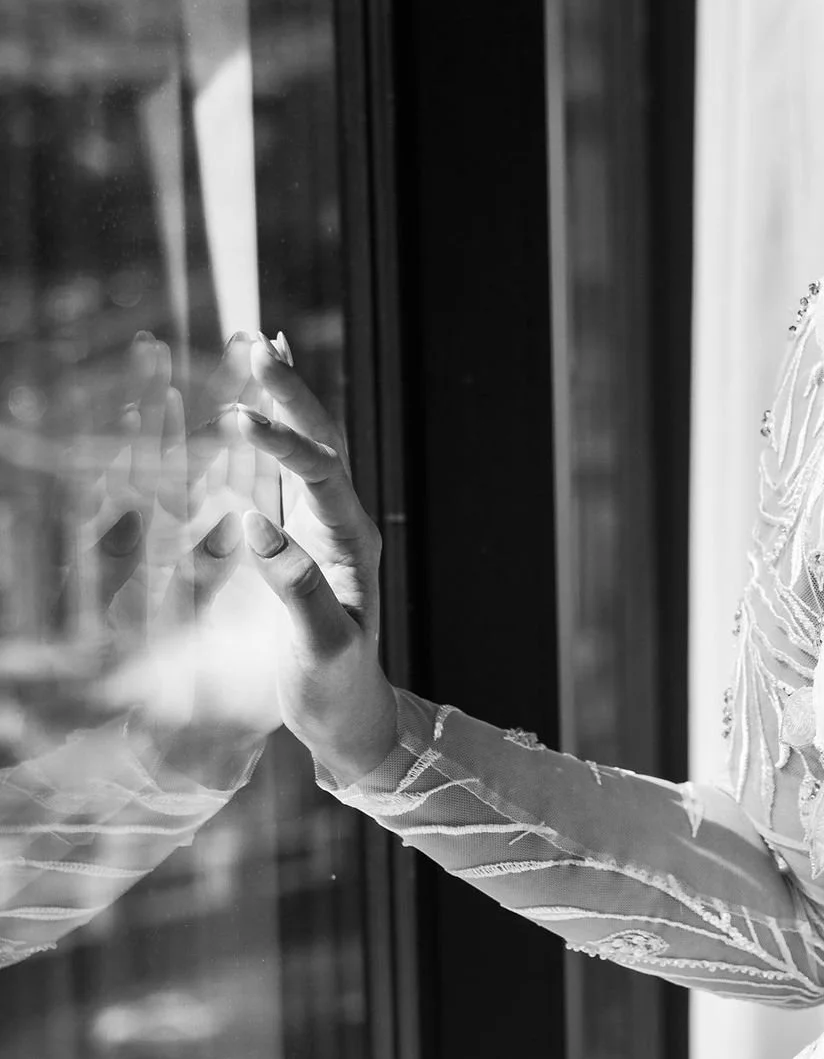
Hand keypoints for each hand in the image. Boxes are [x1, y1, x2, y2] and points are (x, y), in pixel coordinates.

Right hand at [222, 340, 398, 783]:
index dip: (281, 443)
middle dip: (290, 392)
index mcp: (352, 545)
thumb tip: (253, 526)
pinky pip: (284, 472)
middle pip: (321, 441)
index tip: (235, 420)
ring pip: (305, 447)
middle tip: (257, 342)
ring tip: (257, 340)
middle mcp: (342, 525)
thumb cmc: (335, 690)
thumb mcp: (318, 650)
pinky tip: (253, 397)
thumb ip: (295, 589)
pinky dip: (270, 431)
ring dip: (282, 397)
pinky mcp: (299, 538)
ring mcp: (321, 528)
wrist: (347, 718)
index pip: (319, 475)